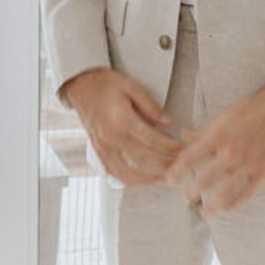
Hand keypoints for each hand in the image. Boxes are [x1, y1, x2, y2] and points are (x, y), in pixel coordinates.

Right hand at [63, 66, 181, 185]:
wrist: (80, 85)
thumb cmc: (104, 83)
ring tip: (165, 177)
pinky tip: (143, 179)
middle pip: (145, 160)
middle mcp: (112, 137)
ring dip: (150, 180)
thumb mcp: (130, 85)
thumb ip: (150, 105)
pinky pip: (115, 174)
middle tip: (182, 167)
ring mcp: (104, 148)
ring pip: (129, 174)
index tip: (185, 150)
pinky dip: (130, 181)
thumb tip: (168, 123)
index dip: (171, 148)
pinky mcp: (98, 152)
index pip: (153, 140)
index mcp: (122, 119)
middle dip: (166, 166)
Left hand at [165, 75, 264, 213]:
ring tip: (204, 211)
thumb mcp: (223, 117)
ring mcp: (247, 165)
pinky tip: (226, 209)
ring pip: (224, 194)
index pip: (190, 157)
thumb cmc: (250, 110)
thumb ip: (202, 131)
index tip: (169, 180)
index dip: (177, 171)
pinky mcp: (262, 173)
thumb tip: (183, 135)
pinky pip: (244, 196)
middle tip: (186, 198)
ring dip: (211, 206)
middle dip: (192, 192)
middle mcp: (230, 152)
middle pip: (204, 180)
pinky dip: (233, 205)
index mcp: (218, 135)